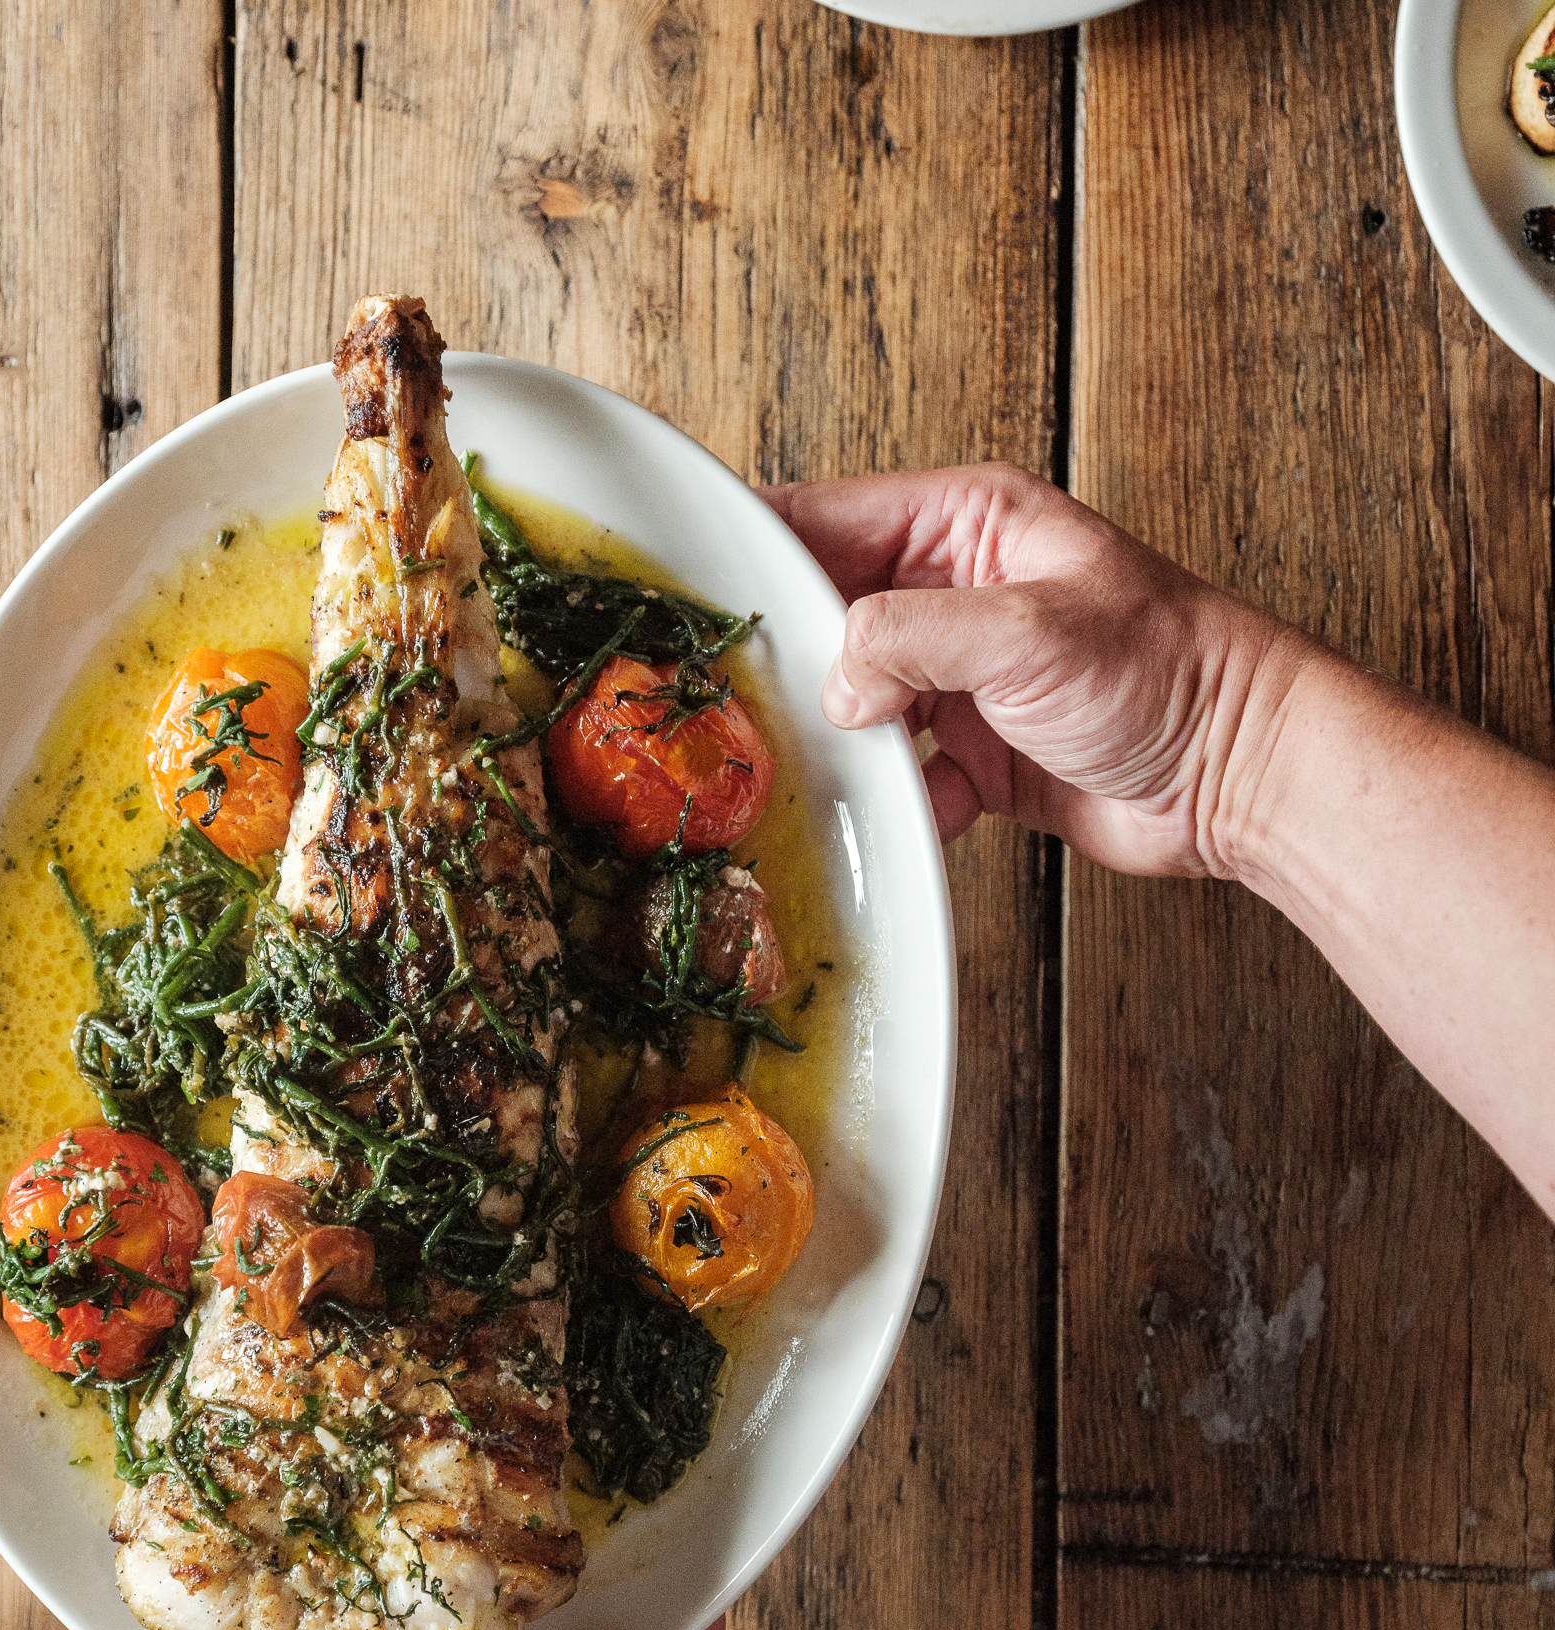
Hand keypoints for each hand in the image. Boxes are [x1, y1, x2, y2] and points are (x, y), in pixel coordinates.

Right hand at [766, 465, 1310, 877]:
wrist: (1237, 775)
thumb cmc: (1168, 674)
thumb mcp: (1025, 632)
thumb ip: (910, 639)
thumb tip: (836, 676)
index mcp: (965, 523)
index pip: (825, 518)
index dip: (756, 552)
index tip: (693, 593)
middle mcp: (955, 591)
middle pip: (827, 619)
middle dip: (792, 665)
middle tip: (741, 704)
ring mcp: (962, 675)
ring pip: (856, 704)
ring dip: (844, 743)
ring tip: (828, 765)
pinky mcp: (976, 751)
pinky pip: (903, 775)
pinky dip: (903, 800)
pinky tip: (926, 808)